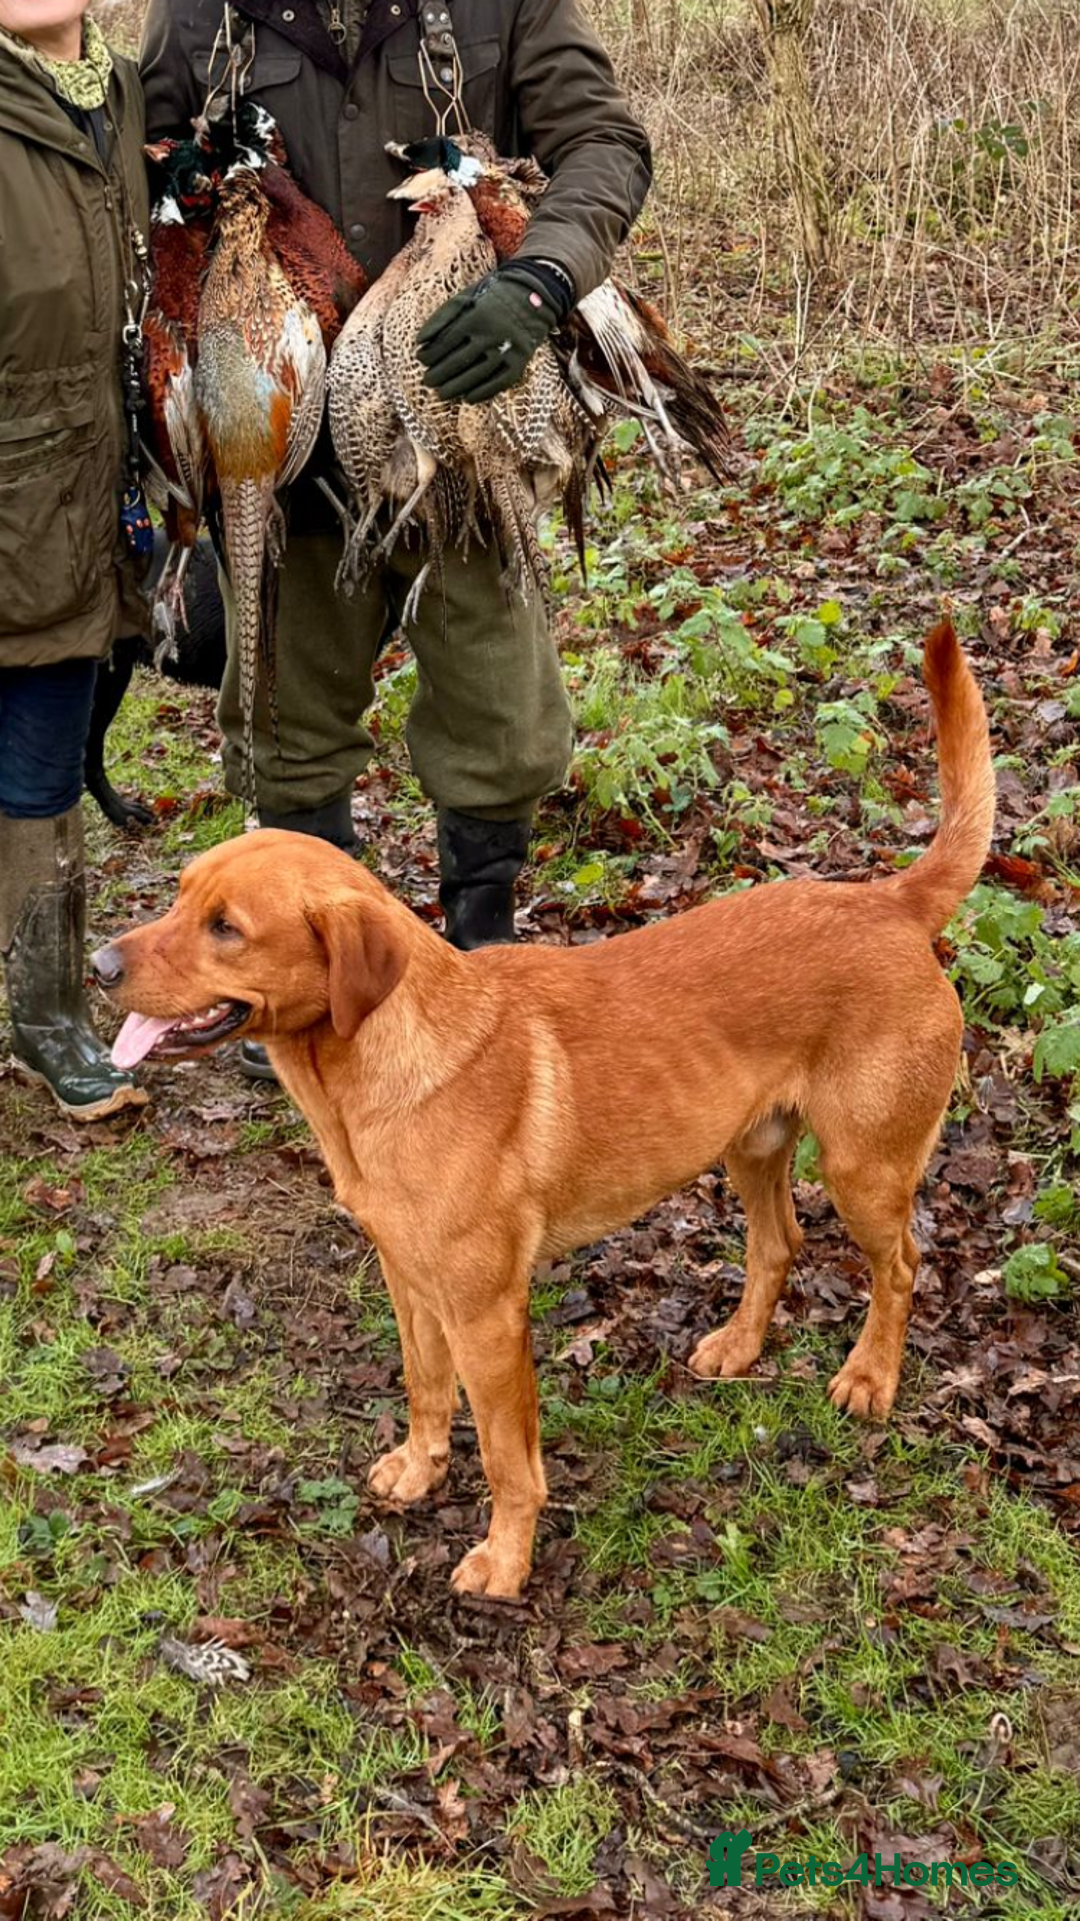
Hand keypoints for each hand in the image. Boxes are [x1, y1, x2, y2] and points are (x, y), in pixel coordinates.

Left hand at [416, 260, 572, 404]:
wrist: (533, 294)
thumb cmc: (492, 296)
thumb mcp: (465, 297)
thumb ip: (441, 317)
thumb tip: (419, 341)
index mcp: (475, 317)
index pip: (446, 342)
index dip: (430, 355)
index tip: (421, 361)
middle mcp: (490, 334)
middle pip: (459, 361)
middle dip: (439, 374)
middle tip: (427, 382)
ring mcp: (507, 349)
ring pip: (477, 375)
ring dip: (456, 387)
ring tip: (442, 394)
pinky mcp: (520, 361)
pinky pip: (500, 382)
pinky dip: (483, 392)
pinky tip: (468, 398)